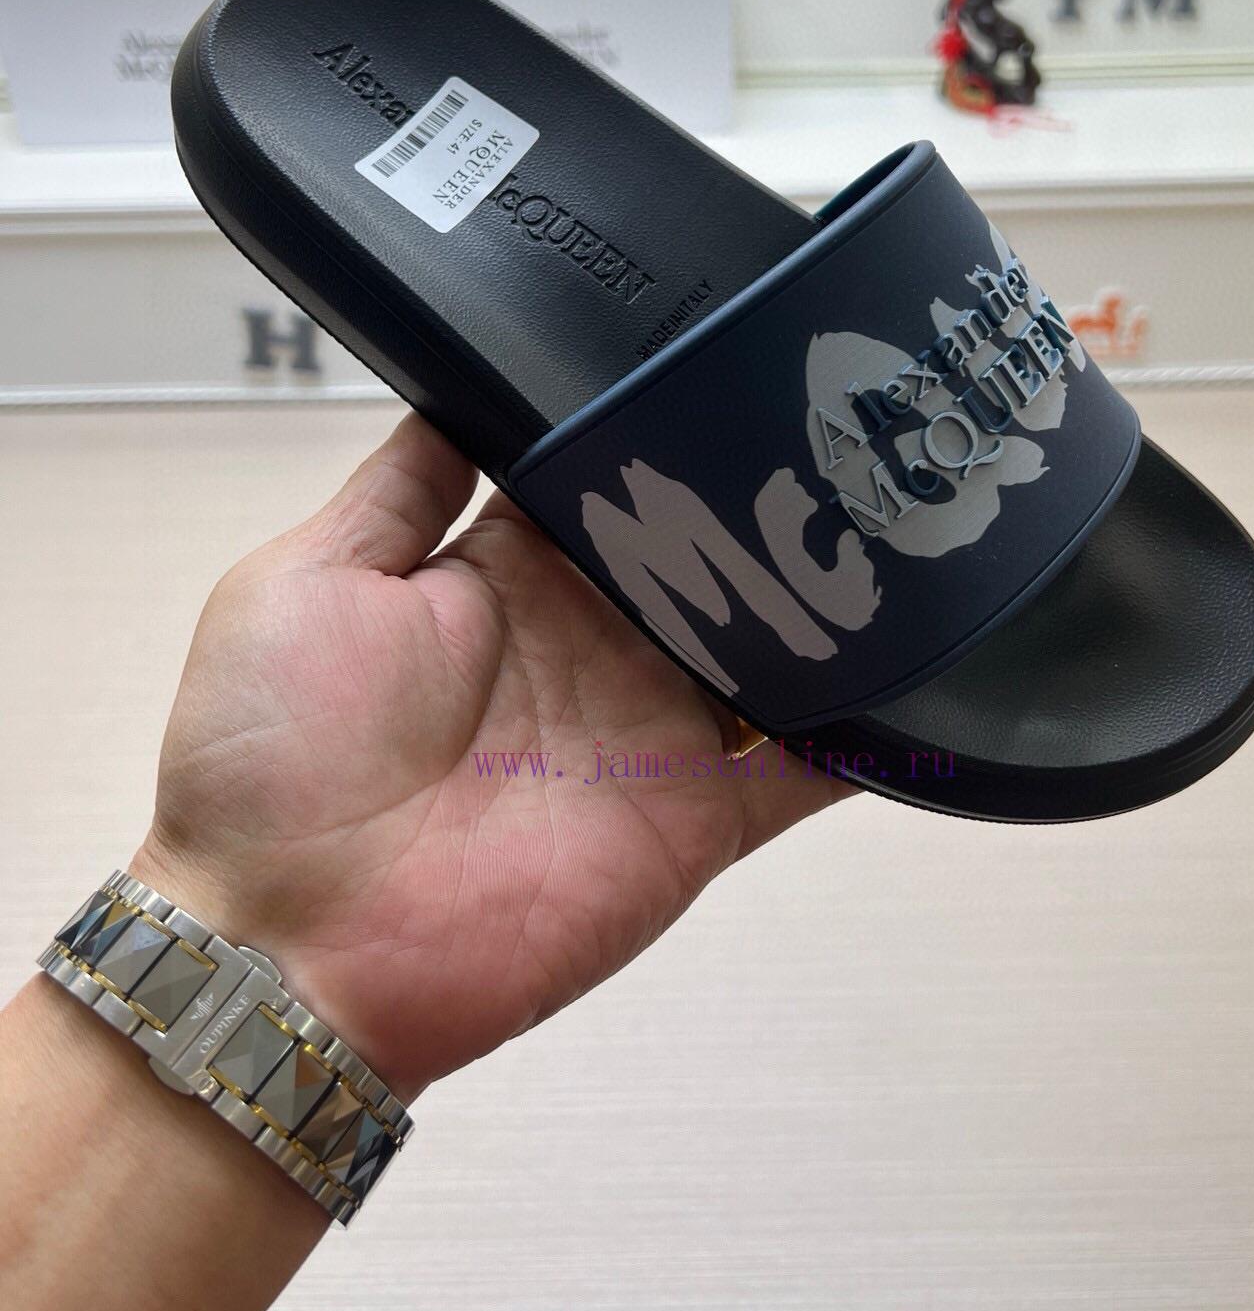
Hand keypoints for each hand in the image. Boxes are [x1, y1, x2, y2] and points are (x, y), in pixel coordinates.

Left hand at [133, 411, 849, 1099]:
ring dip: (833, 598)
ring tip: (912, 520)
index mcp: (507, 574)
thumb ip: (401, 488)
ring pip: (772, 645)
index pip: (613, 479)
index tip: (731, 361)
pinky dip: (869, 732)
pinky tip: (929, 671)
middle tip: (854, 426)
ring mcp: (651, 730)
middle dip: (772, 497)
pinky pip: (803, 772)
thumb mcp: (306, 581)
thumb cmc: (266, 761)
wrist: (287, 948)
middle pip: (711, 551)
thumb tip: (452, 384)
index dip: (666, 428)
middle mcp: (592, 642)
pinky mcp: (694, 817)